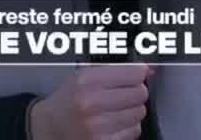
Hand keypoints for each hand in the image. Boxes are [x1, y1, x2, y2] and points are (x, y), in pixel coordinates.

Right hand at [29, 64, 151, 139]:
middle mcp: (91, 103)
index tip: (136, 76)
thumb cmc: (70, 99)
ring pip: (139, 113)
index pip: (134, 73)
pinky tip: (114, 124)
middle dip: (136, 93)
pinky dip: (128, 127)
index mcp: (87, 81)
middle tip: (124, 95)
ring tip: (117, 110)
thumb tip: (150, 69)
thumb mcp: (87, 75)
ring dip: (133, 111)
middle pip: (140, 94)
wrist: (49, 127)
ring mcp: (97, 126)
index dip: (138, 74)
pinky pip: (134, 131)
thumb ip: (118, 69)